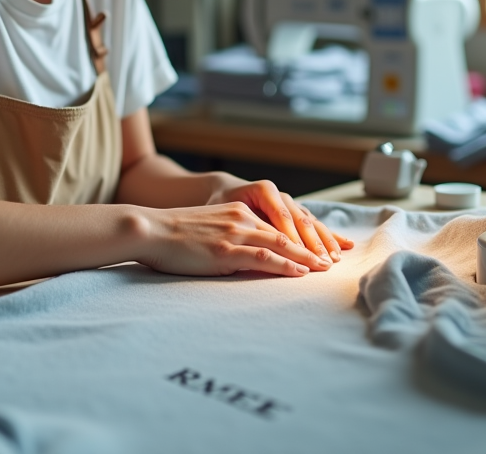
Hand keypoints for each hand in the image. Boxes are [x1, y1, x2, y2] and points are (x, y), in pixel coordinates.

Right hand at [133, 202, 333, 277]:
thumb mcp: (207, 231)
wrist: (150, 230)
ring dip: (306, 257)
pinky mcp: (226, 250)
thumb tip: (246, 256)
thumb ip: (230, 238)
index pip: (278, 224)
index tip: (321, 248)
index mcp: (238, 213)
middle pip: (287, 232)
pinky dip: (285, 264)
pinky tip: (300, 272)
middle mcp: (242, 219)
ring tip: (325, 268)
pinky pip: (263, 256)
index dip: (303, 237)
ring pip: (281, 244)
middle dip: (313, 246)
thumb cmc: (173, 236)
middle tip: (334, 259)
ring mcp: (235, 233)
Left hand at [207, 179, 353, 262]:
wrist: (222, 191)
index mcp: (265, 190)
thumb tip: (257, 246)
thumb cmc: (219, 204)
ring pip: (310, 222)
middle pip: (301, 221)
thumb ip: (242, 226)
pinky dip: (328, 235)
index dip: (294, 238)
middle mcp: (281, 195)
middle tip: (324, 262)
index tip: (302, 256)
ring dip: (324, 241)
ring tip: (335, 258)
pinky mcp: (294, 212)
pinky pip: (313, 224)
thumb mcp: (225, 212)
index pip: (283, 217)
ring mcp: (290, 203)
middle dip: (314, 243)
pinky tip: (345, 245)